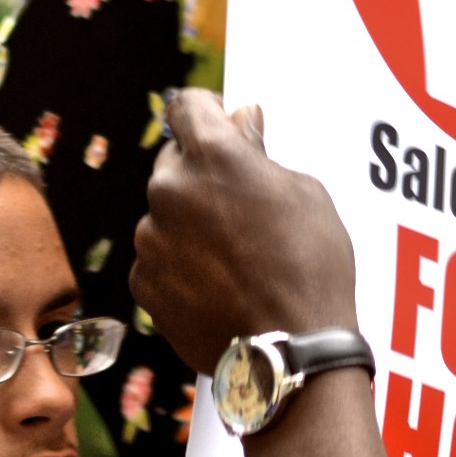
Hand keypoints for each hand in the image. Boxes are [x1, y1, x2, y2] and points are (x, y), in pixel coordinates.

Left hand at [131, 91, 359, 375]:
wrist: (292, 351)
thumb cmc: (311, 267)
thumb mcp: (303, 192)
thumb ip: (258, 153)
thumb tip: (240, 124)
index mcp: (211, 155)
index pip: (187, 105)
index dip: (206, 112)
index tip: (222, 125)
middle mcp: (170, 191)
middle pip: (173, 163)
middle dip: (200, 174)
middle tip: (237, 204)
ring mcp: (151, 240)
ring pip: (163, 216)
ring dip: (188, 225)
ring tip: (232, 257)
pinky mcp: (144, 284)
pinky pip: (156, 261)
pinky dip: (178, 267)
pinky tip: (216, 286)